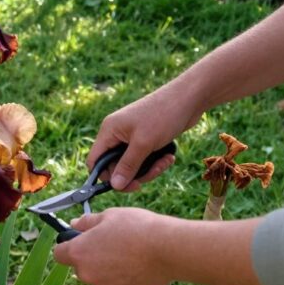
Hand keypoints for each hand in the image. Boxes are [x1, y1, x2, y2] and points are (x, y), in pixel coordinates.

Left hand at [52, 208, 173, 284]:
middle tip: (111, 242)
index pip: (59, 254)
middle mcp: (87, 274)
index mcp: (79, 252)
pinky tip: (137, 264)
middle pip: (81, 267)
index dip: (67, 246)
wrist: (167, 249)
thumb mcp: (109, 216)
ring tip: (128, 252)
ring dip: (107, 267)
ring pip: (99, 277)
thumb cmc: (136, 228)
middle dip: (91, 256)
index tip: (80, 240)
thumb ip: (87, 222)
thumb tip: (74, 224)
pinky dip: (121, 277)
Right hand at [87, 84, 201, 191]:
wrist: (188, 98)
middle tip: (152, 173)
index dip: (106, 177)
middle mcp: (117, 134)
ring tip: (165, 162)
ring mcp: (131, 136)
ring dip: (149, 169)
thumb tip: (115, 186)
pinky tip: (169, 157)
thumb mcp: (143, 144)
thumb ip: (127, 166)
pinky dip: (156, 161)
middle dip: (135, 174)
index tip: (125, 184)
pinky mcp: (145, 138)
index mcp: (109, 131)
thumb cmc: (163, 115)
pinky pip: (145, 158)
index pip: (95, 161)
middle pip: (116, 166)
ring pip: (132, 164)